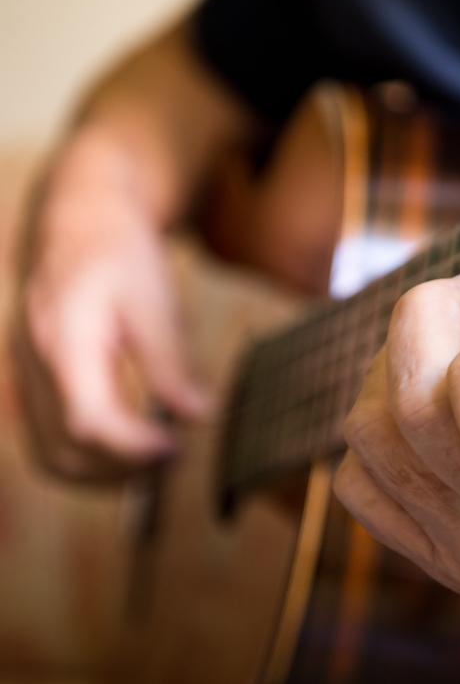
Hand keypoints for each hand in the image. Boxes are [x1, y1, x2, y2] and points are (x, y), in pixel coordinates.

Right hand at [12, 126, 206, 480]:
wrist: (81, 220)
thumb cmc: (121, 253)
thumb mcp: (155, 298)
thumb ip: (171, 361)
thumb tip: (199, 415)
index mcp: (65, 341)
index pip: (89, 420)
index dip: (134, 447)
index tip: (177, 447)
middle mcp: (35, 364)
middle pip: (67, 449)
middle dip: (123, 469)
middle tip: (175, 457)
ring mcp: (26, 374)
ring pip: (52, 454)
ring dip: (104, 472)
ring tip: (157, 457)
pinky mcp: (33, 380)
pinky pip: (48, 439)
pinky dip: (87, 457)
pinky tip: (129, 446)